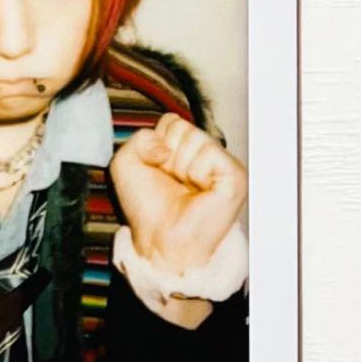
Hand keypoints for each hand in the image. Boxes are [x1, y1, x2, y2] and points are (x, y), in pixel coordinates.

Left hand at [110, 113, 246, 273]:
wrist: (158, 240)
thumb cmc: (147, 209)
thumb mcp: (125, 163)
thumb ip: (139, 137)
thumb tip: (166, 143)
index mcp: (186, 151)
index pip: (172, 121)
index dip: (157, 145)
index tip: (158, 171)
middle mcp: (206, 155)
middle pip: (182, 126)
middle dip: (168, 155)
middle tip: (173, 182)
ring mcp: (223, 164)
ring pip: (195, 137)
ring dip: (180, 166)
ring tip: (185, 188)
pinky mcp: (234, 176)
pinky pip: (209, 152)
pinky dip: (196, 172)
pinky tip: (199, 190)